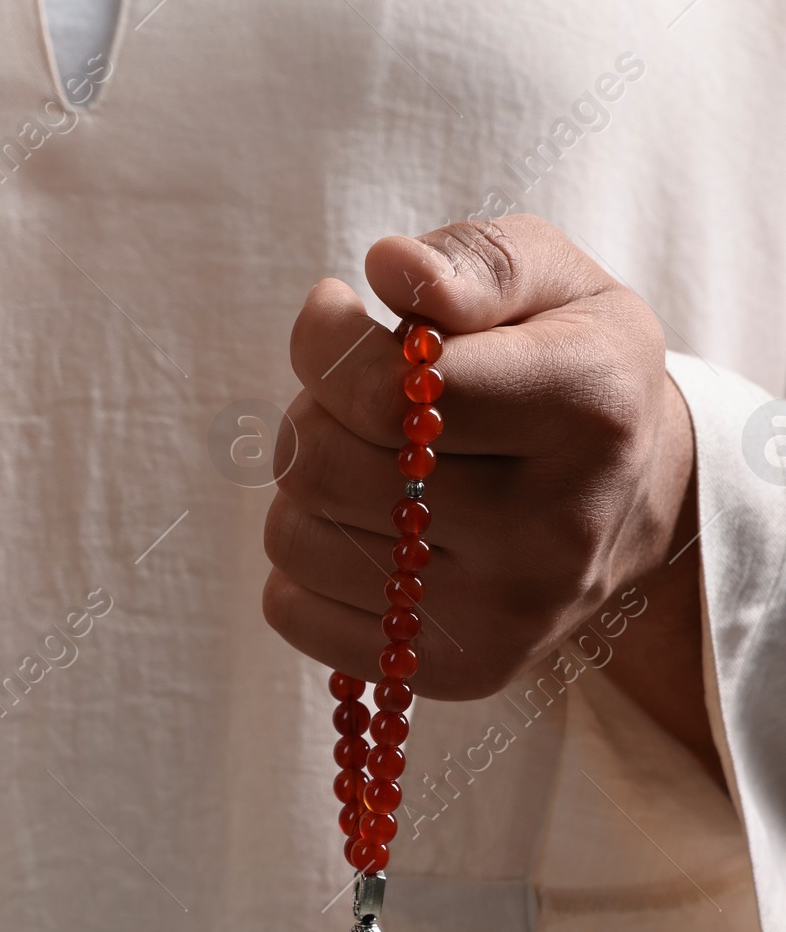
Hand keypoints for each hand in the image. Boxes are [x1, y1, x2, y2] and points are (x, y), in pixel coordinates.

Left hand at [262, 215, 720, 781]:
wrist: (638, 495)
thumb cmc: (569, 364)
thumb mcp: (554, 280)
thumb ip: (477, 260)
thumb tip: (390, 269)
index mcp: (586, 408)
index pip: (385, 393)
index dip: (323, 340)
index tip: (333, 312)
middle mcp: (555, 528)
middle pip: (326, 470)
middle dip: (314, 411)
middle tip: (355, 396)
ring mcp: (509, 615)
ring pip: (297, 540)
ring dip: (304, 485)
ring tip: (368, 462)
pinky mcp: (464, 671)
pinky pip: (293, 610)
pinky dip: (301, 561)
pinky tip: (363, 529)